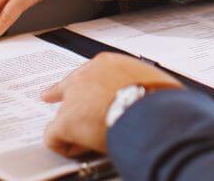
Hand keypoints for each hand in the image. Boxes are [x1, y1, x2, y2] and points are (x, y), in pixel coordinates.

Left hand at [42, 52, 182, 156]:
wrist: (154, 113)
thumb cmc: (161, 99)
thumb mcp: (152, 81)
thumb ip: (140, 84)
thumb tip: (150, 95)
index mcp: (107, 64)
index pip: (86, 72)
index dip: (78, 83)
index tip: (63, 88)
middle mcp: (86, 76)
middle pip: (69, 90)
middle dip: (68, 102)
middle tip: (52, 101)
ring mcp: (74, 98)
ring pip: (65, 116)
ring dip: (77, 129)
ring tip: (95, 141)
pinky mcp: (66, 121)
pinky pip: (53, 137)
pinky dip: (64, 146)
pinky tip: (77, 150)